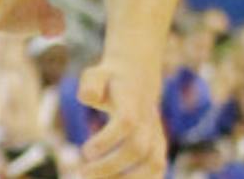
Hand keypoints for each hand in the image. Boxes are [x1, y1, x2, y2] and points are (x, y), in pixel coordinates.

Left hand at [76, 58, 167, 177]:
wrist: (139, 75)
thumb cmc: (110, 79)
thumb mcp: (96, 75)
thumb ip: (90, 84)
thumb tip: (88, 98)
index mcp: (131, 101)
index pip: (126, 121)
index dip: (107, 140)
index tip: (85, 152)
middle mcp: (148, 119)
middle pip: (138, 148)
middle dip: (110, 166)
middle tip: (84, 173)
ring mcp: (157, 134)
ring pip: (154, 163)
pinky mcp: (159, 146)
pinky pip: (159, 169)